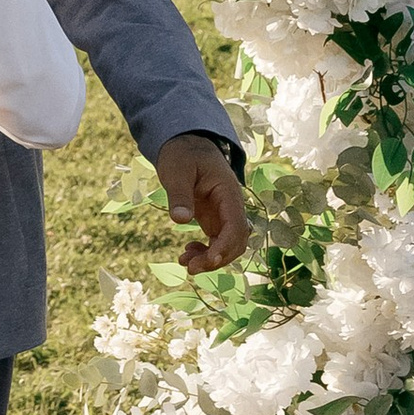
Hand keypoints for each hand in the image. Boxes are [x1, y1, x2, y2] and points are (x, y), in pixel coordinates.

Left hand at [153, 133, 248, 274]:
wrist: (185, 147)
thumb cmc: (182, 155)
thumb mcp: (176, 170)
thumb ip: (179, 194)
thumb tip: (180, 220)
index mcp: (228, 192)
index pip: (236, 226)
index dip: (225, 247)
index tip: (208, 261)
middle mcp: (231, 206)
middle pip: (236, 241)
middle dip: (217, 259)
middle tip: (190, 267)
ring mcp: (224, 215)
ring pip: (228, 246)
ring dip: (211, 259)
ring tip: (185, 262)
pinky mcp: (214, 220)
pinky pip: (217, 242)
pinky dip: (206, 253)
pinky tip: (187, 253)